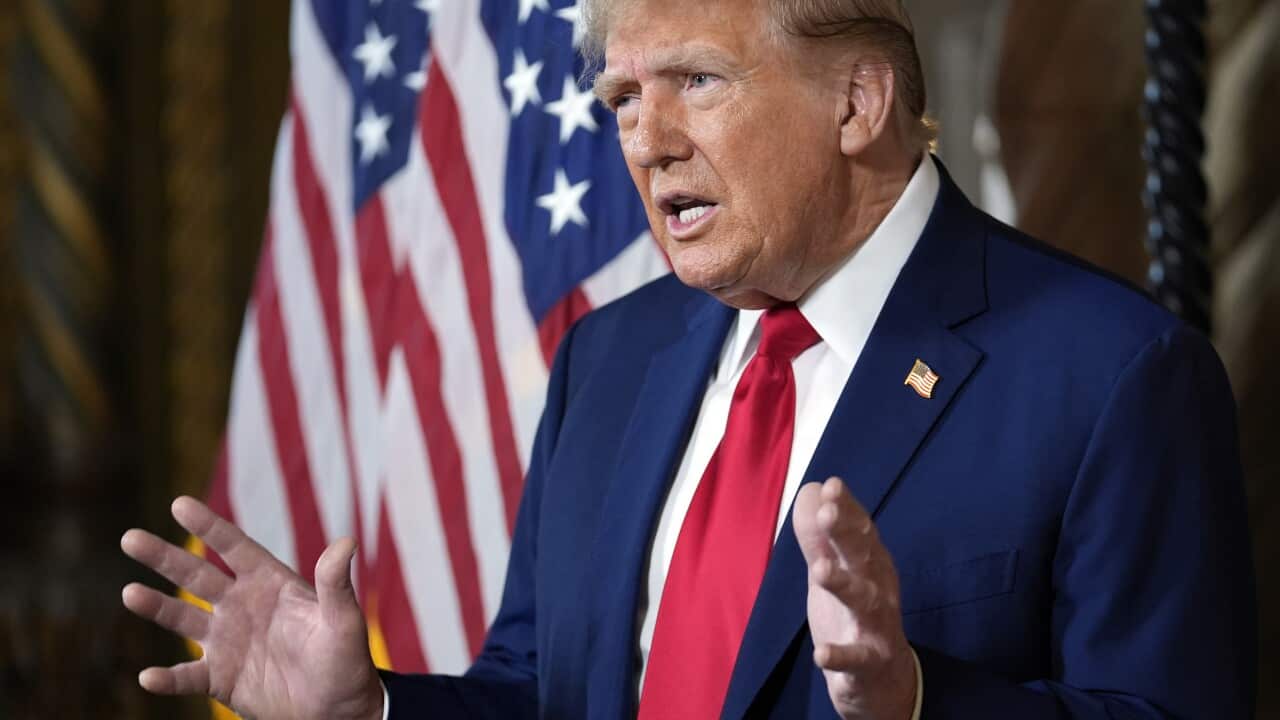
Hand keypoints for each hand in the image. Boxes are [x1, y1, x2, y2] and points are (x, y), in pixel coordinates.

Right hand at [120, 497, 383, 719]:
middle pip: (196, 576)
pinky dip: (167, 678)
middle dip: (164, 558)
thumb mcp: (344, 621)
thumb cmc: (346, 661)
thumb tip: (347, 542)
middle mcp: (242, 606)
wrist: (338, 710)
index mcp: (270, 584)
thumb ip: (335, 585)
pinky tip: (147, 677)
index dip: (208, 527)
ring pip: (182, 619)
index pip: (234, 548)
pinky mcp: (220, 678)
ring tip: (129, 592)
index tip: (178, 504)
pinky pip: (186, 676)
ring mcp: (227, 641)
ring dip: (156, 607)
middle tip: (130, 538)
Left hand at [793, 478, 916, 719]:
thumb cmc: (853, 614)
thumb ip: (819, 536)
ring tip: (820, 571)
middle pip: (864, 557)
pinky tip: (821, 654)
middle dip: (846, 534)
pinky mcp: (869, 663)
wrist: (881, 681)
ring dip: (842, 585)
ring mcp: (876, 627)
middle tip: (827, 512)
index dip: (847, 508)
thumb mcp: (833, 571)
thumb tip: (810, 491)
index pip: (861, 530)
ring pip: (863, 602)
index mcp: (871, 564)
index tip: (831, 485)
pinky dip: (840, 657)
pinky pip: (857, 659)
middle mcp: (879, 589)